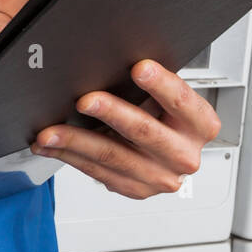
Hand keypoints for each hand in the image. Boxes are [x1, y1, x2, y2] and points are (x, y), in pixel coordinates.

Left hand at [30, 60, 220, 198]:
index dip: (161, 84)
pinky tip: (51, 146)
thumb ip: (151, 86)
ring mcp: (160, 177)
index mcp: (200, 125)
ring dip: (75, 142)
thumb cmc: (165, 119)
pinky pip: (97, 172)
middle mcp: (184, 154)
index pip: (182, 101)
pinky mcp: (135, 189)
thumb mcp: (167, 100)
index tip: (139, 67)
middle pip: (143, 130)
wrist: (168, 157)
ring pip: (112, 155)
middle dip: (111, 113)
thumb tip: (113, 62)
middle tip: (85, 100)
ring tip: (50, 131)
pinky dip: (69, 156)